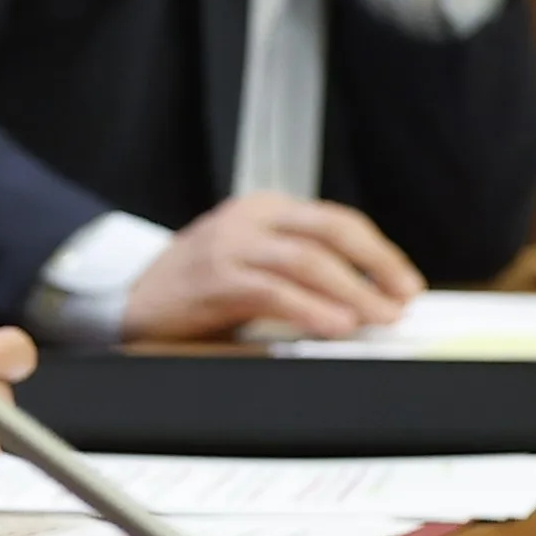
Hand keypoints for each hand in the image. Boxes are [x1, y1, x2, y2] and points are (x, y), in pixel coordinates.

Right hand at [121, 189, 421, 339]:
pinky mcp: (214, 279)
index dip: (378, 252)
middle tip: (402, 300)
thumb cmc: (199, 288)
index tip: (406, 284)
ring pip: (306, 260)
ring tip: (378, 317)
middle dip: (376, 265)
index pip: (336, 221)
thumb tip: (371, 297)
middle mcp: (249, 219)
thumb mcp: (252, 262)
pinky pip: (273, 291)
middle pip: (329, 231)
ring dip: (351, 291)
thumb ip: (301, 269)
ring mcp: (229, 245)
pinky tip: (333, 325)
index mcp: (264, 210)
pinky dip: (309, 308)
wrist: (130, 300)